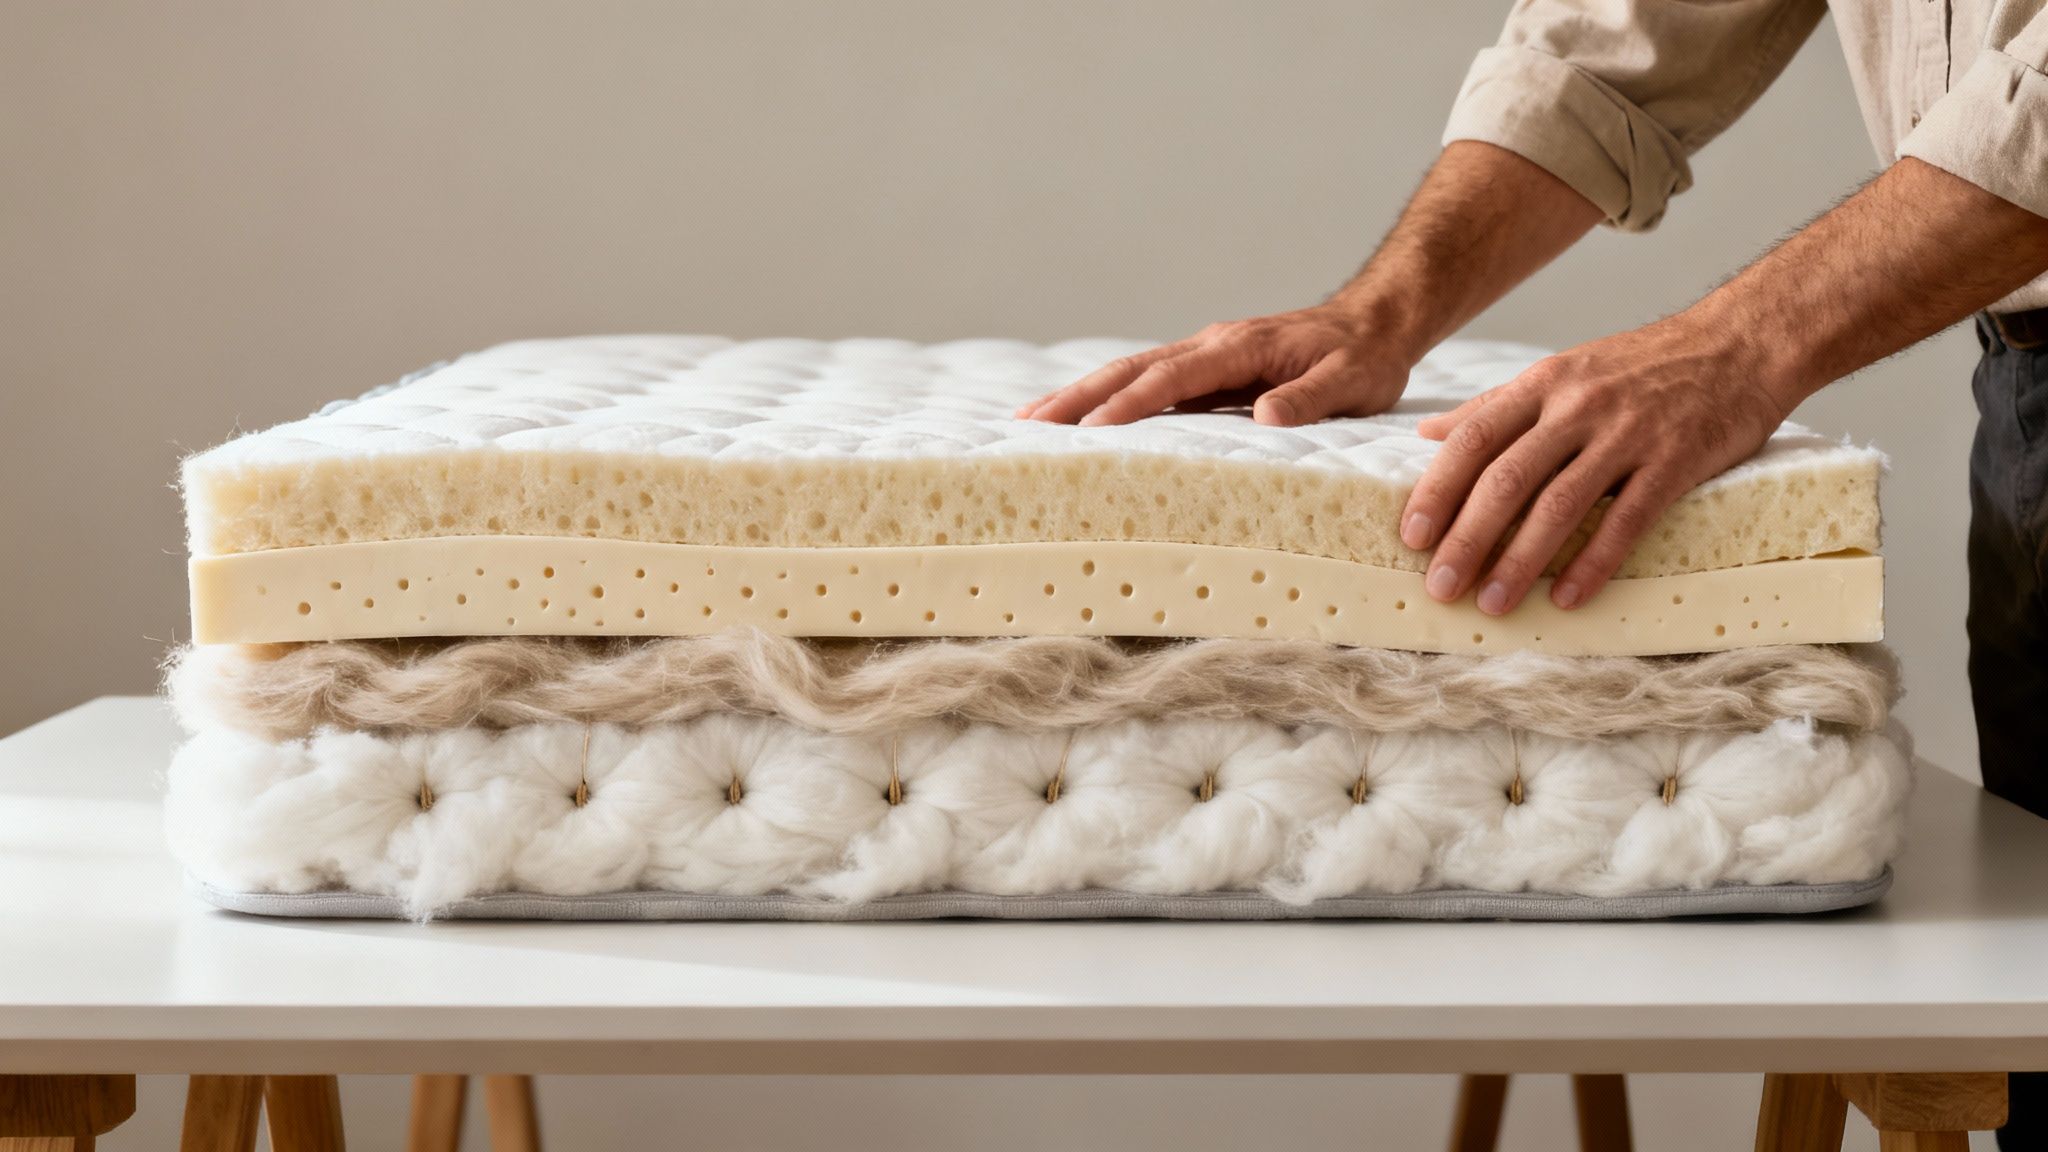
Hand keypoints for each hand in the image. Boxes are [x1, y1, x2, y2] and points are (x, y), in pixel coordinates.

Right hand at [1017, 304, 1413, 425]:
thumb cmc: (1364, 357)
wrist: (1375, 321)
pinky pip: (1149, 382)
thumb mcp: (1350, 382)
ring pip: (1131, 372)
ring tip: (1031, 421)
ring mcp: (1206, 354)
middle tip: (1028, 425)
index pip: (1173, 378)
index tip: (1090, 431)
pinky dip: (1108, 397)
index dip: (1129, 405)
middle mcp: (1212, 345)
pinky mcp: (1207, 368)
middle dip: (1078, 397)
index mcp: (1240, 348)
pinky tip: (1082, 419)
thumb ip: (1308, 399)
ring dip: (1081, 395)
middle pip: (1132, 370)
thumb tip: (1266, 420)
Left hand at [1400, 319, 1794, 614]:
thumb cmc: (1643, 365)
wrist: (1741, 342)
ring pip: (1560, 504)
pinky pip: (1629, 518)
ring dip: (1521, 561)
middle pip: (1507, 478)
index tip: (1411, 535)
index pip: (1475, 438)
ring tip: (1492, 604)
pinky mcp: (1676, 460)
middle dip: (1468, 538)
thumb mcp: (1562, 371)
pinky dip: (1595, 561)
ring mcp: (1628, 433)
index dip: (1438, 489)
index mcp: (1544, 384)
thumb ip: (1496, 406)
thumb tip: (1427, 433)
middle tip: (1440, 587)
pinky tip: (1569, 598)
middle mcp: (1579, 406)